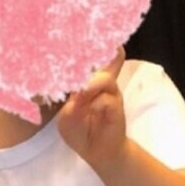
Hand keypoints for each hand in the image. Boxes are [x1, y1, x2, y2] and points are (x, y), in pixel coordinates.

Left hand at [57, 48, 126, 171]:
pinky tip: (92, 110)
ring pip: (103, 78)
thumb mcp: (67, 117)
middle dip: (91, 57)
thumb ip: (73, 102)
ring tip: (82, 95)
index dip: (85, 48)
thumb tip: (81, 90)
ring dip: (90, 86)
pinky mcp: (117, 106)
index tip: (81, 33)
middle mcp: (100, 83)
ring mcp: (110, 93)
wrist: (97, 151)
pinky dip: (96, 104)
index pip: (86, 60)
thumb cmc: (79, 131)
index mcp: (86, 81)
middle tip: (80, 49)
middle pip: (98, 62)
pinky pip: (106, 99)